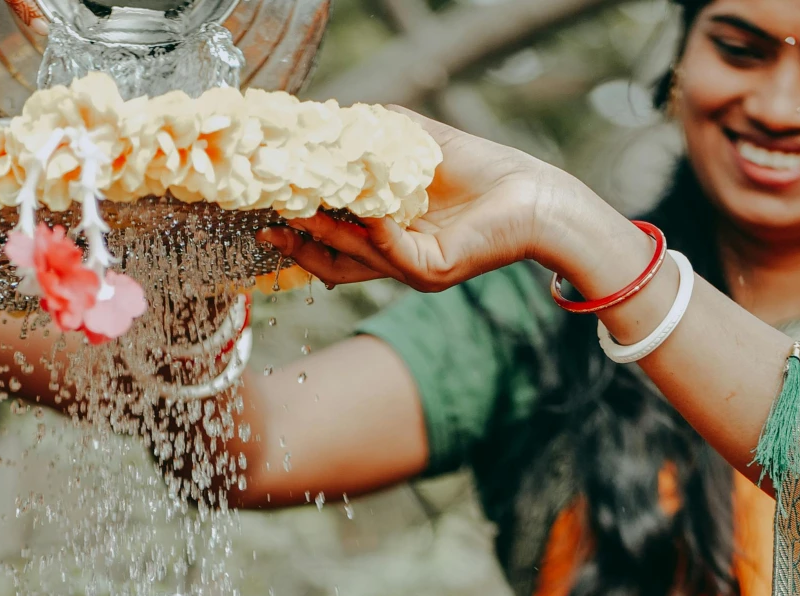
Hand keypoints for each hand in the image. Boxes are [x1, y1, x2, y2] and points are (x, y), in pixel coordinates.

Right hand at [257, 115, 626, 297]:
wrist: (531, 194)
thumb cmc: (478, 170)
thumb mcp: (416, 145)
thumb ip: (376, 134)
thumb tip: (332, 120)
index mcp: (388, 242)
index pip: (334, 248)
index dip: (301, 237)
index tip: (271, 214)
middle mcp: (396, 263)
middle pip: (335, 264)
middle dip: (300, 248)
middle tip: (268, 229)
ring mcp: (413, 271)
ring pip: (358, 260)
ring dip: (326, 237)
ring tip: (298, 212)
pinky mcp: (434, 270)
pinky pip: (393, 254)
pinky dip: (374, 231)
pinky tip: (361, 208)